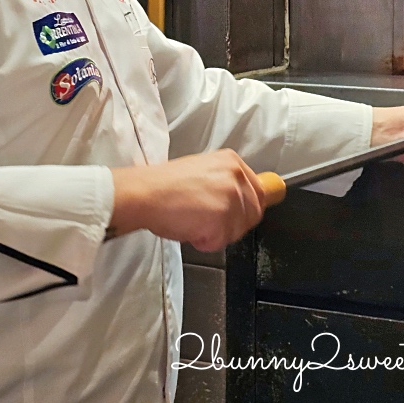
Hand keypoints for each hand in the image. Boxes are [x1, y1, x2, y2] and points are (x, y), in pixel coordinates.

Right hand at [109, 149, 265, 251]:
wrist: (145, 193)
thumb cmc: (164, 186)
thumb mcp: (203, 171)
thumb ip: (225, 182)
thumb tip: (241, 200)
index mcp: (232, 161)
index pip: (258, 192)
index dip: (247, 210)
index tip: (237, 216)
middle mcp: (236, 175)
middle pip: (253, 213)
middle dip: (233, 224)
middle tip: (210, 223)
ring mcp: (231, 195)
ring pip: (238, 229)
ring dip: (217, 233)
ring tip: (195, 222)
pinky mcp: (222, 216)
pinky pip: (222, 241)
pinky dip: (206, 242)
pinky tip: (191, 228)